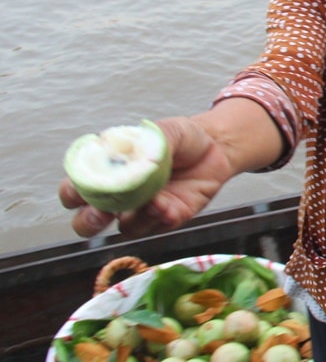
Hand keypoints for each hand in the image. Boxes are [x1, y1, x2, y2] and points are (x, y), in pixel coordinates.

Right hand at [58, 117, 232, 237]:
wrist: (217, 147)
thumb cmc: (181, 138)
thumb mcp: (163, 132)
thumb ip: (145, 144)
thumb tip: (131, 159)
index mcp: (110, 173)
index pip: (75, 190)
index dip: (72, 193)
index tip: (81, 189)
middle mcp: (121, 196)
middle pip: (87, 222)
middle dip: (89, 221)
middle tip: (103, 211)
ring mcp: (143, 210)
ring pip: (124, 228)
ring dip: (133, 217)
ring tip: (151, 200)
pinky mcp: (168, 218)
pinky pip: (156, 226)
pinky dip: (159, 217)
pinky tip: (168, 204)